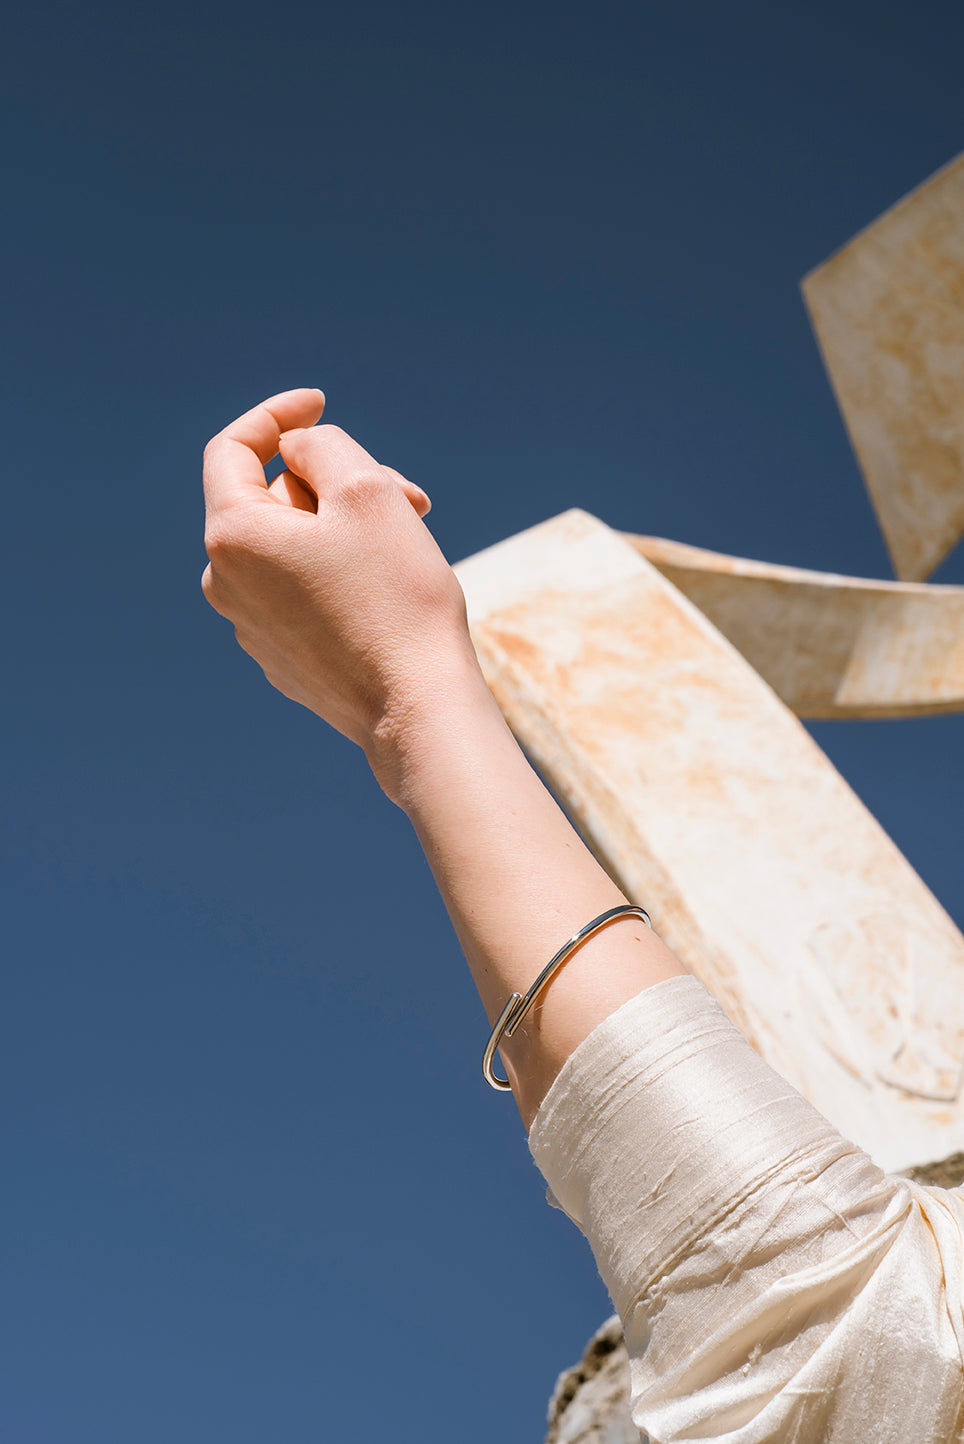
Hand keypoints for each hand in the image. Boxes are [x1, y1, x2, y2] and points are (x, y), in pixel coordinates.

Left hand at [201, 389, 480, 784]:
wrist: (417, 707)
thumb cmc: (396, 596)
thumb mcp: (367, 491)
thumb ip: (323, 446)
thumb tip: (298, 450)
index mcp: (233, 536)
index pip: (234, 449)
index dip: (277, 415)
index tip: (321, 402)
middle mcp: (226, 583)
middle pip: (275, 500)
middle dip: (337, 484)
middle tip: (410, 495)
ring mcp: (251, 627)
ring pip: (292, 547)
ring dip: (345, 528)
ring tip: (408, 539)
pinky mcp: (281, 658)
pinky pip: (300, 592)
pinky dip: (338, 572)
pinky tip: (388, 587)